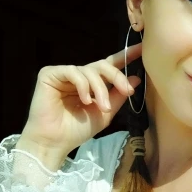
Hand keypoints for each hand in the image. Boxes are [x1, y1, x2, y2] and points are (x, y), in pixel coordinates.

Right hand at [20, 42, 142, 155]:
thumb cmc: (77, 130)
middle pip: (103, 66)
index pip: (110, 66)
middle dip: (117, 77)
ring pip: (90, 70)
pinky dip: (83, 85)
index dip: (125, 56)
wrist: (54, 142)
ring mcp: (64, 74)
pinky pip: (73, 72)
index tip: (141, 49)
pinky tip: (85, 100)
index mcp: (92, 84)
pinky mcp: (50, 74)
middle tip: (127, 92)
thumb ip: (119, 96)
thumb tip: (136, 79)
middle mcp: (79, 76)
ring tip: (102, 107)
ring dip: (100, 89)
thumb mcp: (105, 114)